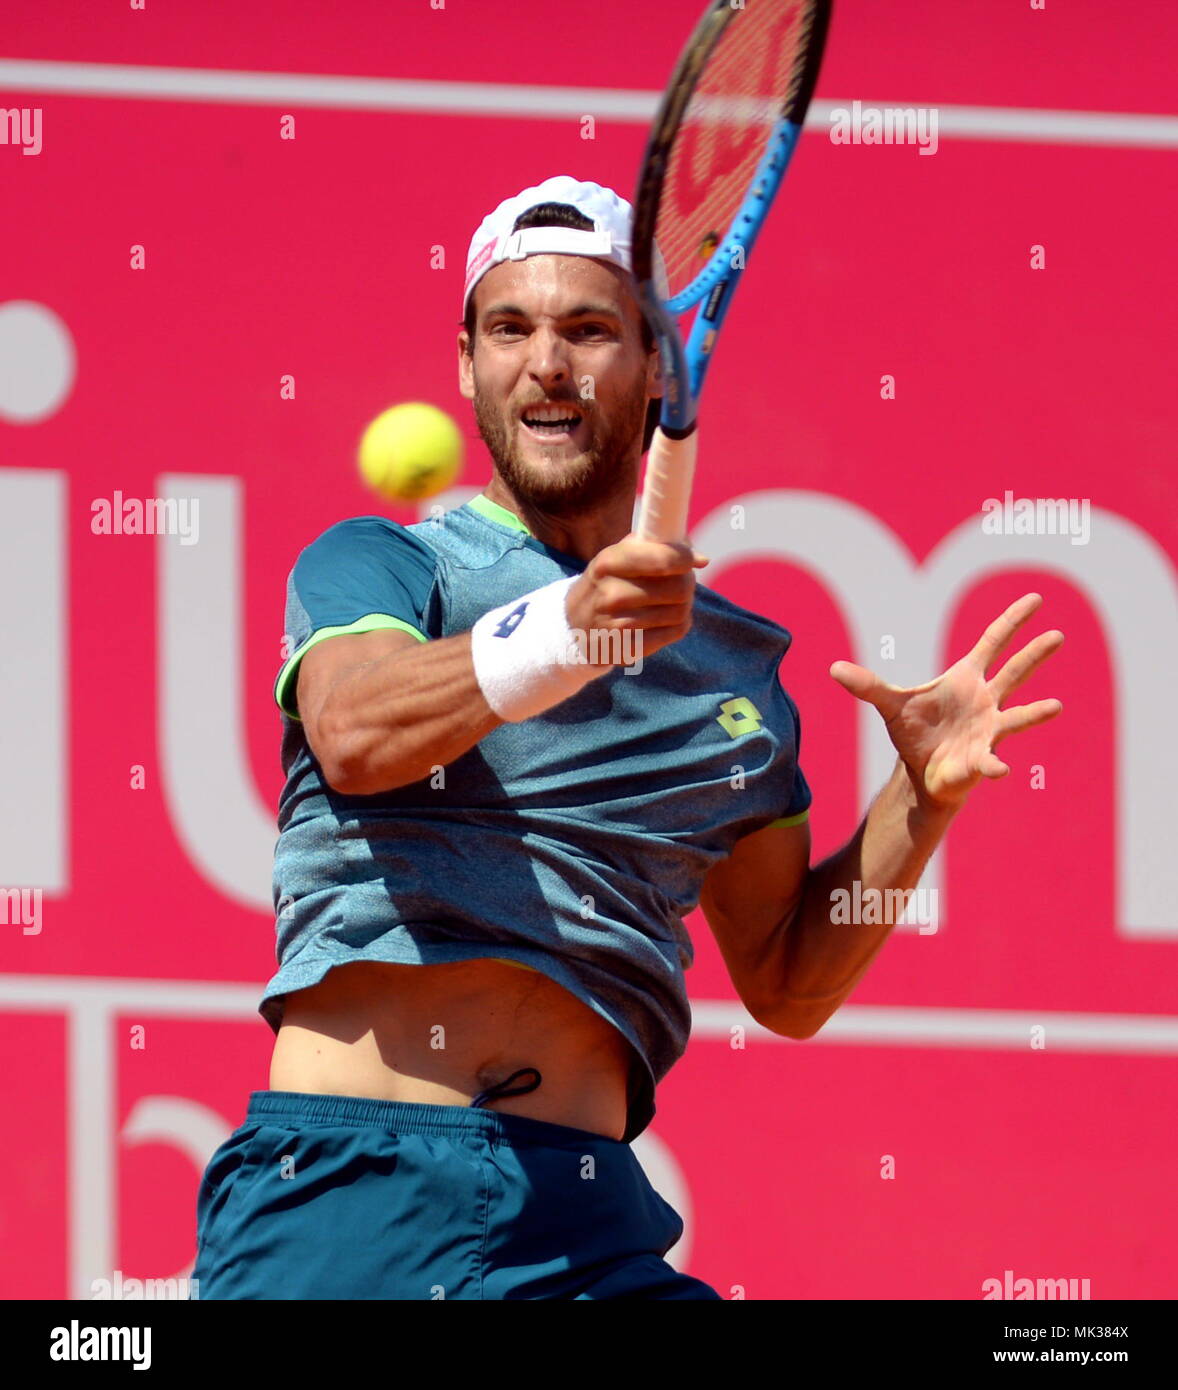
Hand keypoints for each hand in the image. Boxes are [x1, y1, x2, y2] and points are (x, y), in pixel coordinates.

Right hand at [566, 534, 708, 663]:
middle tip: (684, 580)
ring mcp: (619, 624)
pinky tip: (670, 617)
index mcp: (608, 562)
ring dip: (686, 603)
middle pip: (679, 588)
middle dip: (688, 582)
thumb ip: (651, 546)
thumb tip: (697, 555)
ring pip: (680, 611)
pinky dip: (681, 622)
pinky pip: (675, 632)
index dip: (686, 558)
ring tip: (676, 598)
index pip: (663, 560)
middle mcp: (612, 593)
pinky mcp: (629, 648)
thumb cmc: (605, 584)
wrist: (573, 627)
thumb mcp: (614, 557)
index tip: (695, 559)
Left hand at [829, 592, 1063, 811]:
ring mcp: (989, 729)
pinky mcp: (982, 758)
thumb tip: (833, 668)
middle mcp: (986, 700)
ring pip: (1017, 717)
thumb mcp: (890, 705)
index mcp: (967, 678)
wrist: (922, 772)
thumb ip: (867, 685)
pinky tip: (1000, 770)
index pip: (994, 642)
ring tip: (1055, 706)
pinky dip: (994, 765)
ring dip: (1035, 713)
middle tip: (1058, 635)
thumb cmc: (915, 733)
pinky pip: (991, 761)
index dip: (1013, 620)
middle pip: (1015, 671)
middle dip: (1035, 654)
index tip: (1036, 598)